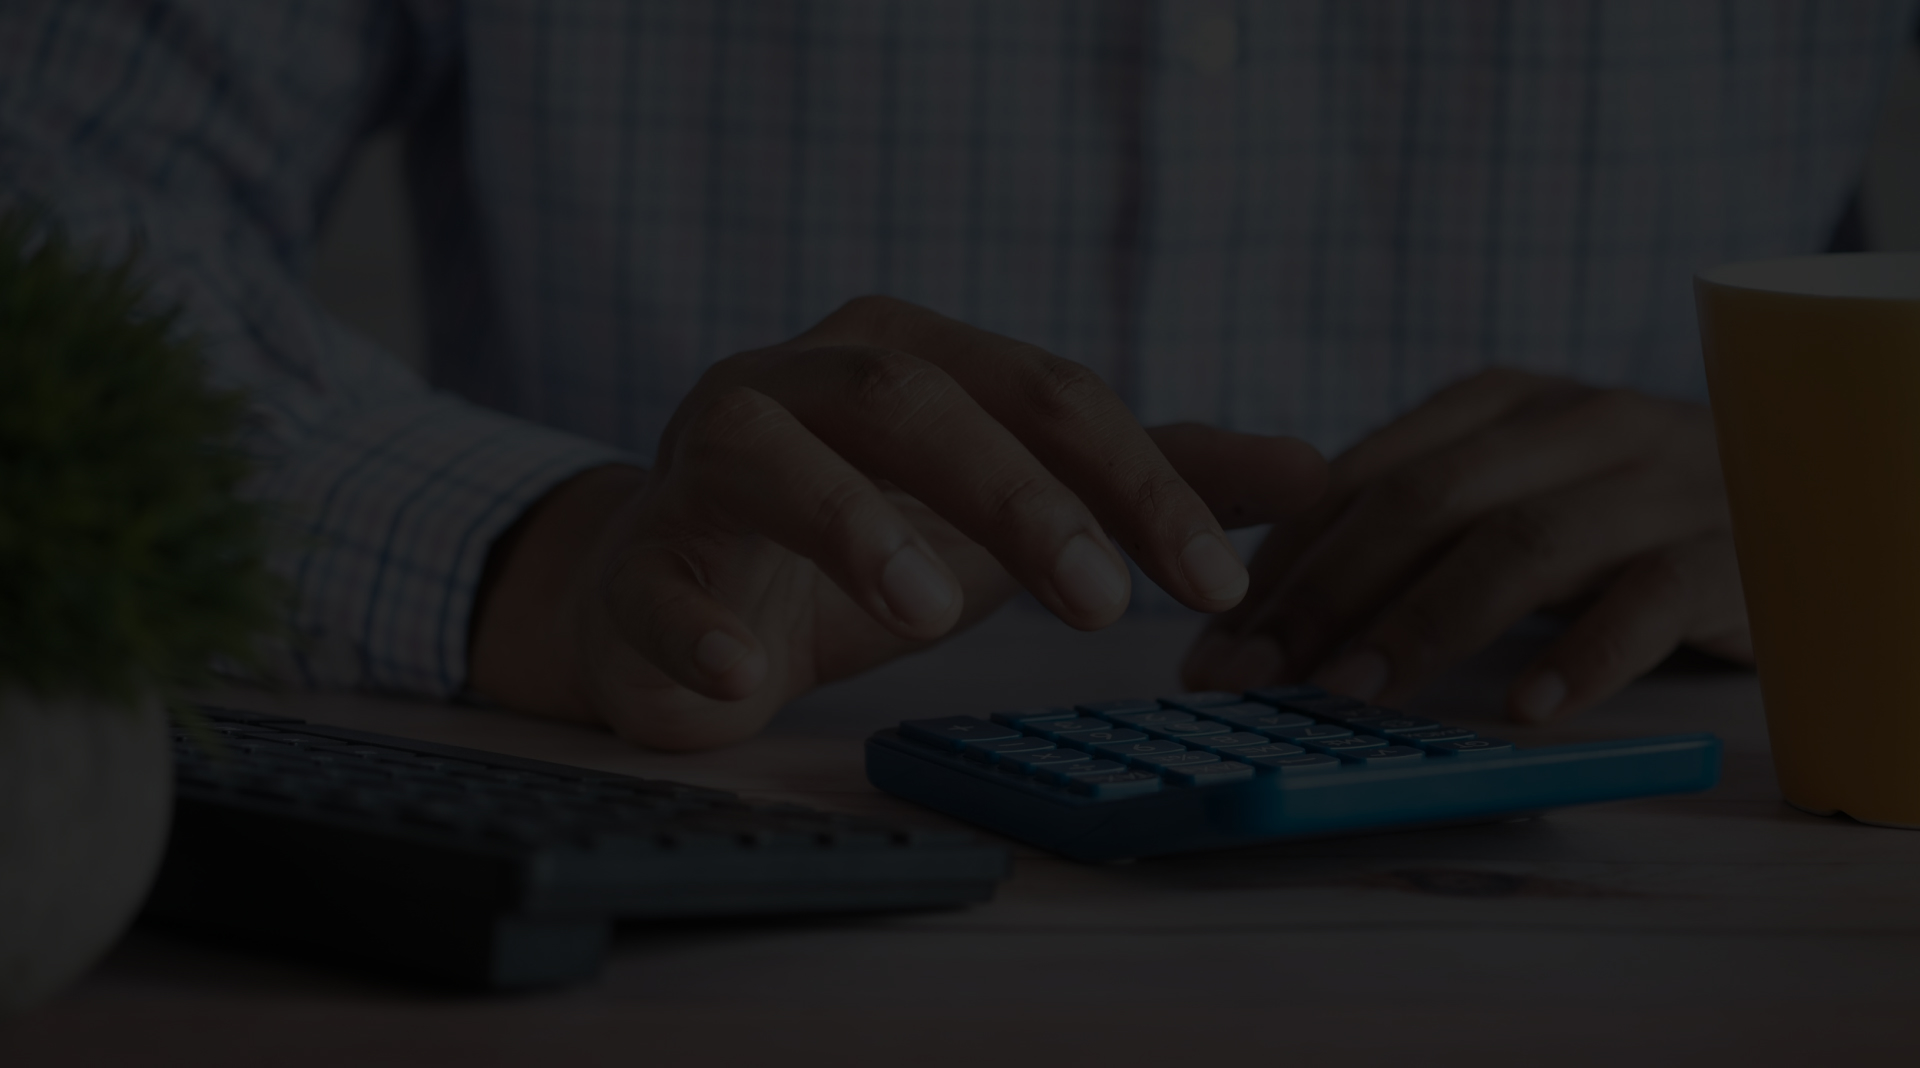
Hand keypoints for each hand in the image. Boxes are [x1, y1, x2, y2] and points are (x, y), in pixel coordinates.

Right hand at [470, 297, 1324, 748]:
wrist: (686, 596)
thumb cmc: (865, 537)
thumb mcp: (1016, 506)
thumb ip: (1149, 481)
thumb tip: (1316, 470)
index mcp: (908, 353)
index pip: (1043, 391)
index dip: (1137, 479)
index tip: (1217, 584)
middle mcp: (801, 380)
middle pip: (911, 395)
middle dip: (1014, 492)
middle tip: (1100, 606)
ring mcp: (705, 461)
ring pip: (769, 451)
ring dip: (851, 524)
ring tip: (930, 614)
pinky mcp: (641, 557)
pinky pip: (658, 577)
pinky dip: (699, 626)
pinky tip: (749, 676)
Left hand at [1181, 369, 1751, 720]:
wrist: (1809, 494)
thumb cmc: (1619, 515)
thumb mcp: (1510, 492)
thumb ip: (1407, 524)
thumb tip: (1259, 602)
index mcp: (1500, 402)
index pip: (1362, 475)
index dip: (1279, 560)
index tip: (1214, 643)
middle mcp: (1574, 422)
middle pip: (1425, 500)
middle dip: (1324, 592)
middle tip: (1254, 677)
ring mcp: (1657, 479)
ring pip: (1523, 541)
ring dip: (1426, 622)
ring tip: (1355, 694)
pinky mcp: (1732, 548)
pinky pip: (1652, 598)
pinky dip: (1586, 653)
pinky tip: (1529, 710)